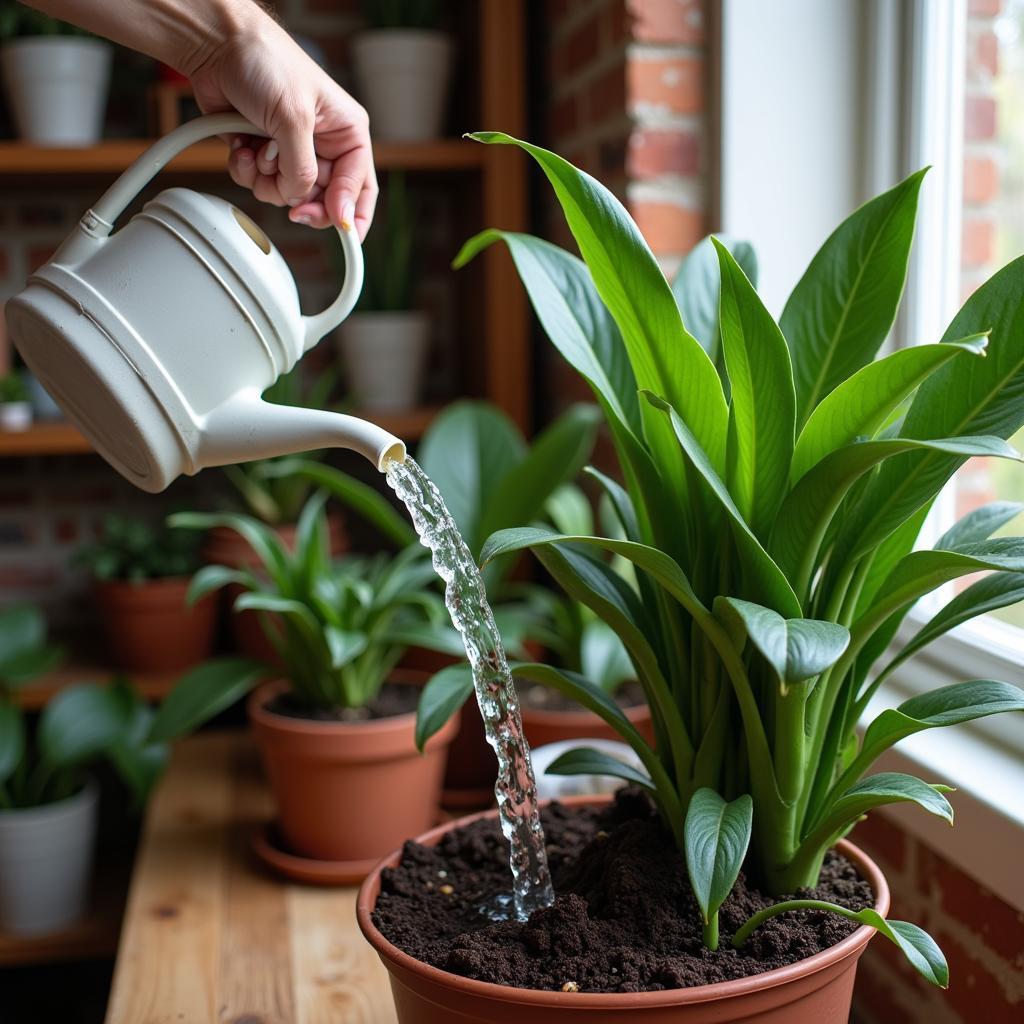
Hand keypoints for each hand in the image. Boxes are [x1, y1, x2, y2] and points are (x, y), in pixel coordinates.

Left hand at [189, 13, 376, 237]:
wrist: (217, 45)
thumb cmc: (265, 62)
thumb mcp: (294, 119)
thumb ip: (304, 170)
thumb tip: (304, 202)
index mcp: (347, 134)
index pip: (362, 188)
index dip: (350, 213)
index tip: (338, 228)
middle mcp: (323, 146)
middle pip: (323, 201)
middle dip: (298, 197)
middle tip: (285, 192)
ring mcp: (292, 152)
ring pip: (287, 196)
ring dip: (267, 181)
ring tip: (258, 149)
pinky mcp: (263, 154)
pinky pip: (259, 184)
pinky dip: (246, 171)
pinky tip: (241, 146)